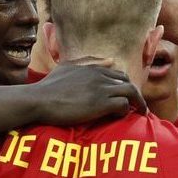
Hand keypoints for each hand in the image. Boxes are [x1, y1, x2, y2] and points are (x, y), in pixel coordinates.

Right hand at [32, 59, 146, 124]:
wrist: (38, 100)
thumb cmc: (47, 87)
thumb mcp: (65, 67)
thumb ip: (84, 62)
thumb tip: (108, 61)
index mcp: (91, 68)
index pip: (117, 74)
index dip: (124, 86)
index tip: (126, 96)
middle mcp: (99, 76)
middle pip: (127, 82)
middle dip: (135, 94)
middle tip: (137, 106)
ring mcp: (100, 89)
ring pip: (130, 92)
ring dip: (137, 103)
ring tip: (139, 113)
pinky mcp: (99, 104)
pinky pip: (123, 105)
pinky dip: (125, 111)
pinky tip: (120, 117)